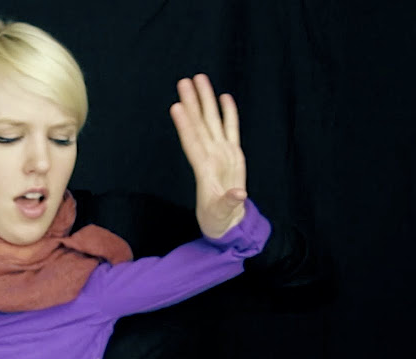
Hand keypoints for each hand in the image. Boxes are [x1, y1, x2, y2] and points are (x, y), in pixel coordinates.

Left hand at [169, 73, 247, 238]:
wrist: (229, 221)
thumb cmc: (219, 219)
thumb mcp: (222, 214)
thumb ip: (229, 202)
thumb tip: (239, 194)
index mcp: (205, 170)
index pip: (192, 143)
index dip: (185, 126)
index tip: (176, 107)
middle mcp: (211, 156)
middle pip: (200, 124)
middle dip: (193, 103)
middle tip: (185, 81)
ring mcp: (222, 153)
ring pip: (213, 121)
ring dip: (206, 101)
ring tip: (200, 80)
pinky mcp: (234, 154)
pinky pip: (231, 129)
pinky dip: (229, 113)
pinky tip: (223, 96)